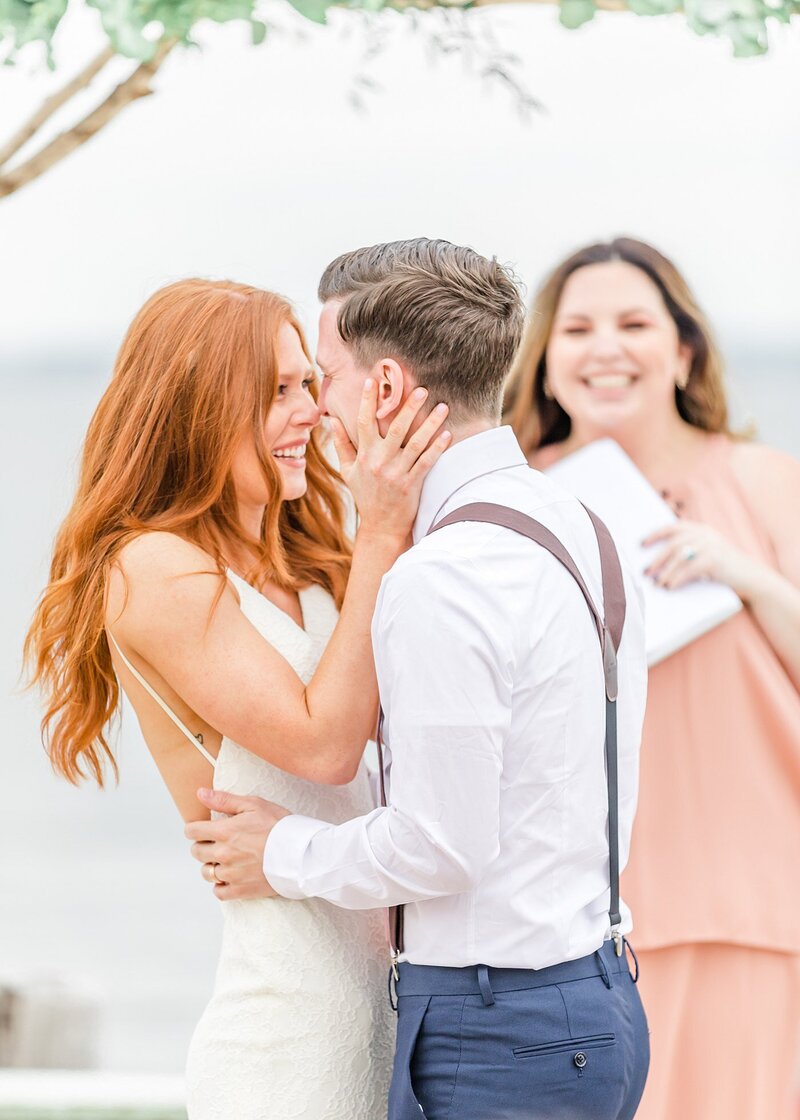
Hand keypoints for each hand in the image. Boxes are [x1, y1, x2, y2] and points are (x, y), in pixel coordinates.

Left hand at [184, 789, 290, 900]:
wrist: (301, 853)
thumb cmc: (280, 825)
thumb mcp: (254, 805)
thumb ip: (224, 800)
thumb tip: (200, 793)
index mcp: (225, 831)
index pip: (192, 831)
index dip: (194, 828)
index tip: (200, 828)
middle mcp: (224, 854)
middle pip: (197, 852)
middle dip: (202, 845)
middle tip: (216, 842)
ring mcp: (231, 874)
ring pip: (206, 872)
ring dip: (211, 865)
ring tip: (224, 859)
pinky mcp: (241, 890)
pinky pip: (218, 892)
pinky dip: (220, 885)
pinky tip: (229, 877)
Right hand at [330, 379, 450, 543]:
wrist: (380, 526)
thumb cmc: (365, 496)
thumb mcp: (348, 471)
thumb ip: (342, 445)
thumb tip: (331, 421)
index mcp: (364, 455)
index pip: (364, 422)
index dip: (368, 401)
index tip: (372, 380)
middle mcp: (380, 462)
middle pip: (395, 428)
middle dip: (409, 407)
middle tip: (422, 389)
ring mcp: (396, 473)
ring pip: (415, 443)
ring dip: (430, 424)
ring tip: (442, 406)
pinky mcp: (411, 484)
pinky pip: (426, 461)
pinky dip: (437, 447)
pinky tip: (447, 433)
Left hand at [643, 519, 755, 594]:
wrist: (752, 578)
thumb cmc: (725, 569)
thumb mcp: (708, 552)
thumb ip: (690, 550)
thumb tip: (659, 562)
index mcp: (702, 530)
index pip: (673, 527)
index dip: (655, 534)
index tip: (641, 544)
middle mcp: (705, 534)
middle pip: (673, 544)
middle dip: (657, 559)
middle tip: (646, 572)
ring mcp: (711, 546)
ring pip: (679, 558)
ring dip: (665, 572)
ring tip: (657, 584)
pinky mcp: (714, 560)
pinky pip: (689, 569)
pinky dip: (677, 579)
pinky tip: (670, 587)